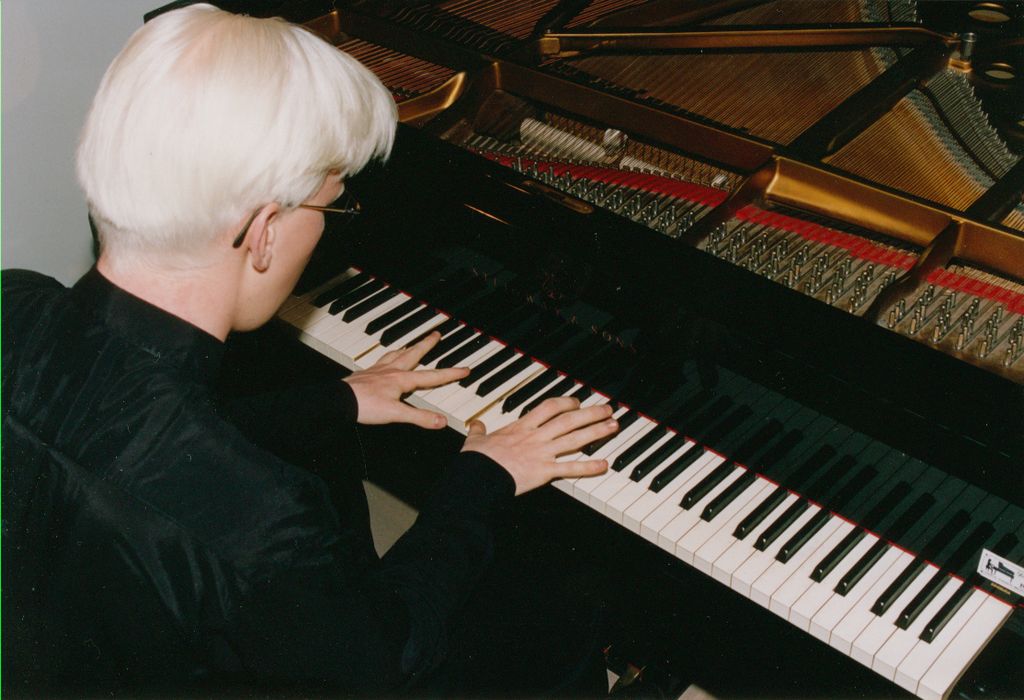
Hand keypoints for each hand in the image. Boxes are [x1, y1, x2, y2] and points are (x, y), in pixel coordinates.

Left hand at [343, 332, 467, 428]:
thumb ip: (420, 417)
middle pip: (413, 354)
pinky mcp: (365, 374)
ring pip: (396, 354)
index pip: (432, 376)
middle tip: (436, 334)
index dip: (450, 373)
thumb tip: (441, 421)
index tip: (465, 369)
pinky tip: (386, 360)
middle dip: (427, 345)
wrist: (338, 402)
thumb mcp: (396, 414)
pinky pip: (380, 361)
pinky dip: (388, 357)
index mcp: (401, 379)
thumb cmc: (365, 406)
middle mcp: (391, 371)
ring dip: (407, 348)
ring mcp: (377, 370)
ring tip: (412, 344)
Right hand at [462, 397, 618, 494]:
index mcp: (521, 427)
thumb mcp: (474, 441)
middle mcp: (536, 437)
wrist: (478, 477)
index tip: (576, 401)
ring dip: (597, 432)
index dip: (565, 402)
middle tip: (607, 409)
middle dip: (590, 413)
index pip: (549, 407)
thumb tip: (475, 425)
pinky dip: (589, 467)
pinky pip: (571, 469)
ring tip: (614, 426)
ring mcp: (542, 453)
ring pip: (575, 439)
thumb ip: (478, 431)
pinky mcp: (544, 472)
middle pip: (569, 420)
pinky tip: (604, 464)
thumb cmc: (476, 460)